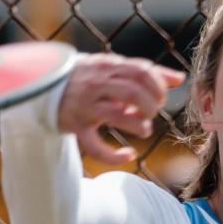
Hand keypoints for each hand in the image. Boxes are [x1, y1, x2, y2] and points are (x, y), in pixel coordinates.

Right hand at [57, 53, 185, 163]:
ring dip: (139, 125)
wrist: (42, 86)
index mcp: (108, 66)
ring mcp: (85, 106)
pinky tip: (129, 156)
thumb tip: (179, 78)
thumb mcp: (113, 68)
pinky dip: (115, 156)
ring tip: (145, 129)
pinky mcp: (75, 126)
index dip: (158, 87)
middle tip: (151, 113)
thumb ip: (145, 72)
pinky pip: (96, 146)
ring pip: (118, 115)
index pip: (142, 72)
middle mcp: (97, 84)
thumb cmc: (86, 77)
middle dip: (151, 105)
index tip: (160, 98)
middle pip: (133, 92)